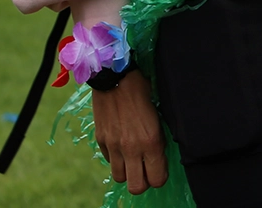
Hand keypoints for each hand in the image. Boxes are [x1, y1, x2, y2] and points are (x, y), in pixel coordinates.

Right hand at [92, 70, 167, 195]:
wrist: (115, 75)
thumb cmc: (141, 89)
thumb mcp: (157, 114)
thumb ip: (157, 138)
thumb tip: (157, 155)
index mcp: (151, 141)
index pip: (157, 179)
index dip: (160, 176)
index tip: (160, 166)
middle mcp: (132, 148)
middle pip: (137, 187)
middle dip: (143, 181)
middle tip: (146, 168)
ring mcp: (114, 146)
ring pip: (120, 178)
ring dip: (127, 171)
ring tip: (132, 157)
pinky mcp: (101, 140)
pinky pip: (109, 160)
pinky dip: (115, 158)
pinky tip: (121, 143)